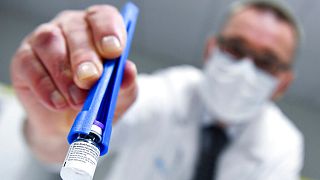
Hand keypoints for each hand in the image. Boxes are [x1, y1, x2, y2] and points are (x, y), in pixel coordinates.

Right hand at [10, 5, 137, 163]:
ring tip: (76, 100)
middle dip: (84, 56)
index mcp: (98, 30)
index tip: (113, 51)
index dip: (108, 31)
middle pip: (76, 30)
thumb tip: (129, 71)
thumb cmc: (98, 101)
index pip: (103, 17)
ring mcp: (44, 41)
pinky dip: (45, 86)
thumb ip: (125, 83)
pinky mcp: (24, 59)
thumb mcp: (119, 95)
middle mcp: (71, 28)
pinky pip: (30, 65)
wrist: (71, 123)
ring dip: (64, 74)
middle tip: (90, 80)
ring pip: (49, 43)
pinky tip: (58, 102)